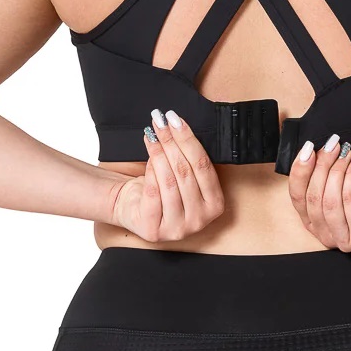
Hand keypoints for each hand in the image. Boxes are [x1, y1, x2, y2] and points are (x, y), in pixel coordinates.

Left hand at [109, 109, 224, 241]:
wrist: (136, 208)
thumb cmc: (164, 189)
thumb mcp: (185, 175)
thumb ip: (190, 156)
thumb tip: (178, 123)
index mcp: (215, 205)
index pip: (204, 166)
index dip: (189, 140)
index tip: (176, 120)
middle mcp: (199, 220)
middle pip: (186, 172)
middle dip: (172, 142)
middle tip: (161, 122)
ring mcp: (177, 228)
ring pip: (169, 181)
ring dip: (159, 152)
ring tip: (152, 134)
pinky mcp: (155, 230)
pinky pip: (153, 193)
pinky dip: (150, 171)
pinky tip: (148, 157)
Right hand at [287, 134, 350, 251]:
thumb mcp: (338, 174)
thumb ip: (318, 170)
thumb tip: (305, 152)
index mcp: (316, 223)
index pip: (296, 198)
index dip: (299, 171)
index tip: (308, 147)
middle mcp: (327, 235)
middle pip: (311, 198)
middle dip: (320, 166)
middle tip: (332, 145)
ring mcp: (344, 238)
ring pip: (327, 200)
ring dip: (336, 170)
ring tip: (347, 153)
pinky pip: (347, 200)